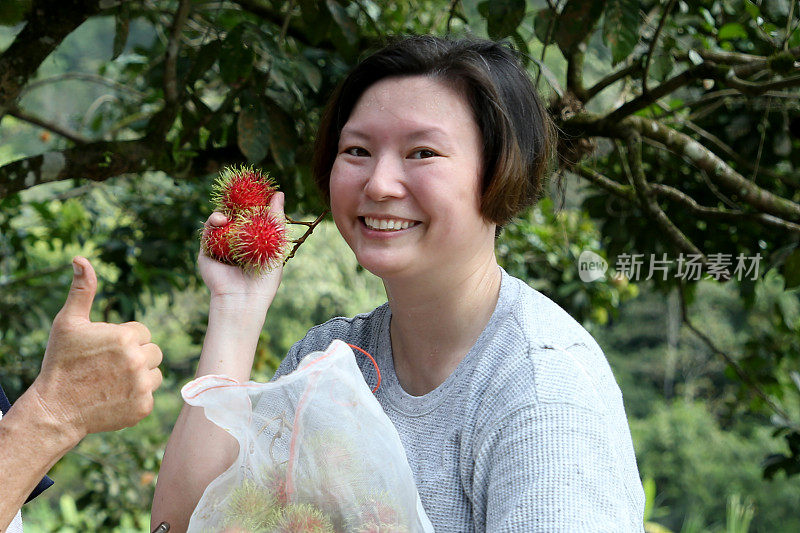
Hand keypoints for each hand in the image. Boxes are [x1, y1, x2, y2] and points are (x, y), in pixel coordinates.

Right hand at [30, 257, 162, 440]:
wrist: (55, 409)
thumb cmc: (62, 362)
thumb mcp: (68, 323)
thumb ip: (83, 290)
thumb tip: (81, 259)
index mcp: (126, 337)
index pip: (142, 333)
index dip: (123, 340)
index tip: (103, 352)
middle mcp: (139, 360)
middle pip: (153, 352)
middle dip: (135, 356)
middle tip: (108, 367)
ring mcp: (143, 386)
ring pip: (155, 374)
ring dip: (140, 376)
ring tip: (112, 382)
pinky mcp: (144, 407)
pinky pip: (150, 396)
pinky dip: (136, 398)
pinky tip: (114, 398)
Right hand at [198, 191, 284, 315]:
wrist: (243, 300)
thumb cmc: (264, 278)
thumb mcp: (276, 246)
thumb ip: (276, 220)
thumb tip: (278, 193)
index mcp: (253, 245)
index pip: (252, 220)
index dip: (253, 205)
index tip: (258, 191)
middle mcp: (236, 246)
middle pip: (235, 218)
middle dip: (237, 205)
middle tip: (242, 193)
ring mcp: (220, 249)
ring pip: (220, 223)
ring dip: (225, 213)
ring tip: (231, 214)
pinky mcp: (206, 253)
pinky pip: (208, 232)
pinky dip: (213, 222)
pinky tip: (221, 219)